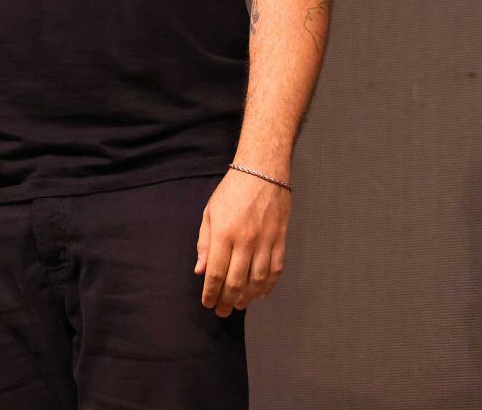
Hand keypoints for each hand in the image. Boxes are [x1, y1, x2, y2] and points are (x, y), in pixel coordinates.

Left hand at [194, 168, 290, 315]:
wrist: (262, 171)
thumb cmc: (232, 190)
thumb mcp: (210, 212)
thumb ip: (205, 242)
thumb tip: (201, 271)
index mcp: (224, 233)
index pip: (216, 273)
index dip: (211, 293)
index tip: (207, 303)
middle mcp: (245, 241)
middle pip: (236, 282)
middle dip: (227, 301)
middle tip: (222, 311)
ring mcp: (265, 242)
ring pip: (257, 281)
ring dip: (247, 297)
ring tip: (239, 305)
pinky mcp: (280, 240)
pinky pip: (275, 270)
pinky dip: (268, 286)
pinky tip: (260, 294)